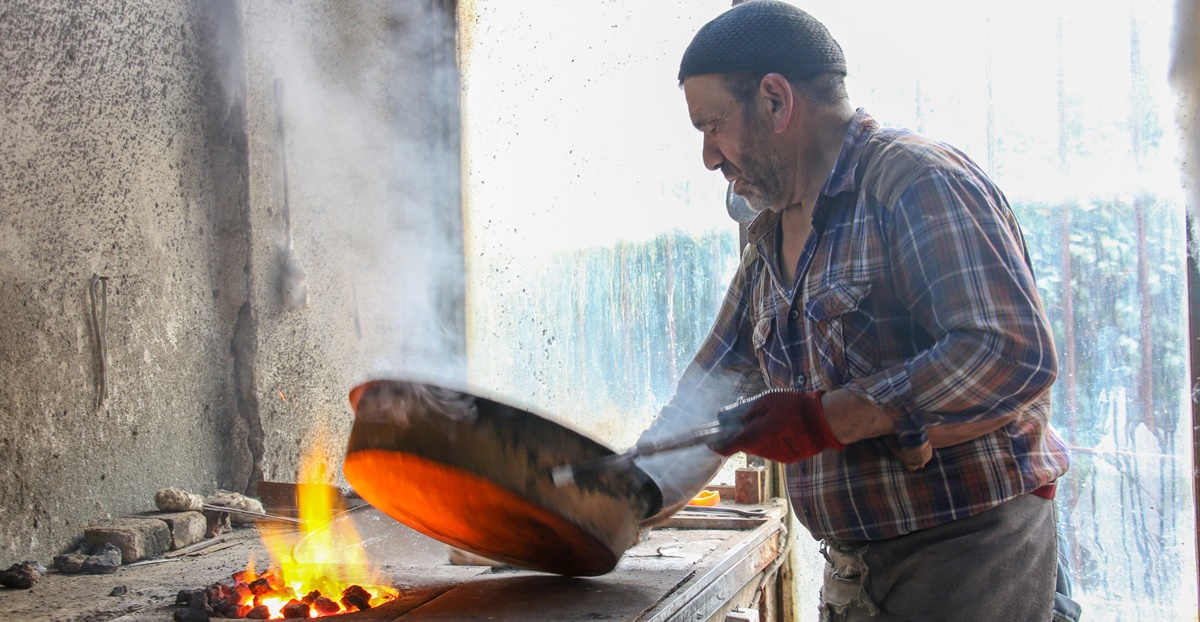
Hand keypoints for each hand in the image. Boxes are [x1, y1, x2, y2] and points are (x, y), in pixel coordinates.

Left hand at [709, 390, 844, 462]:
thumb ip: (742, 411)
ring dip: (759, 434)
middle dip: (743, 431)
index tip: (709, 440)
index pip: (725, 448)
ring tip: (774, 418)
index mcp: (753, 437)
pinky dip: (773, 439)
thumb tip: (723, 417)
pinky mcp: (788, 458)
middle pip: (744, 444)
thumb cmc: (794, 406)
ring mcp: (776, 457)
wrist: (826, 421)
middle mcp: (762, 451)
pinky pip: (773, 449)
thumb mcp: (765, 401)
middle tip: (752, 414)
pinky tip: (785, 427)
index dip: (715, 444)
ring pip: (759, 446)